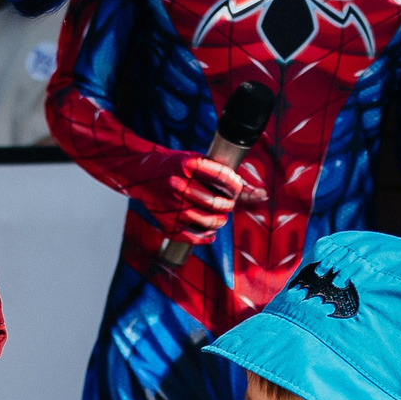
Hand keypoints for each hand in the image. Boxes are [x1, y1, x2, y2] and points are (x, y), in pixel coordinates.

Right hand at [125, 150, 268, 243]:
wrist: (140, 175)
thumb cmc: (175, 167)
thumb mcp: (197, 162)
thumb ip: (225, 176)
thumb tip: (260, 194)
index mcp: (188, 165)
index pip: (223, 177)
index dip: (235, 185)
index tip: (235, 187)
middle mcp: (179, 185)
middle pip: (218, 203)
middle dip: (228, 205)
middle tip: (227, 204)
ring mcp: (172, 206)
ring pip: (209, 221)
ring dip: (220, 221)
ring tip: (220, 216)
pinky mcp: (167, 223)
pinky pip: (194, 237)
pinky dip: (207, 237)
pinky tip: (210, 232)